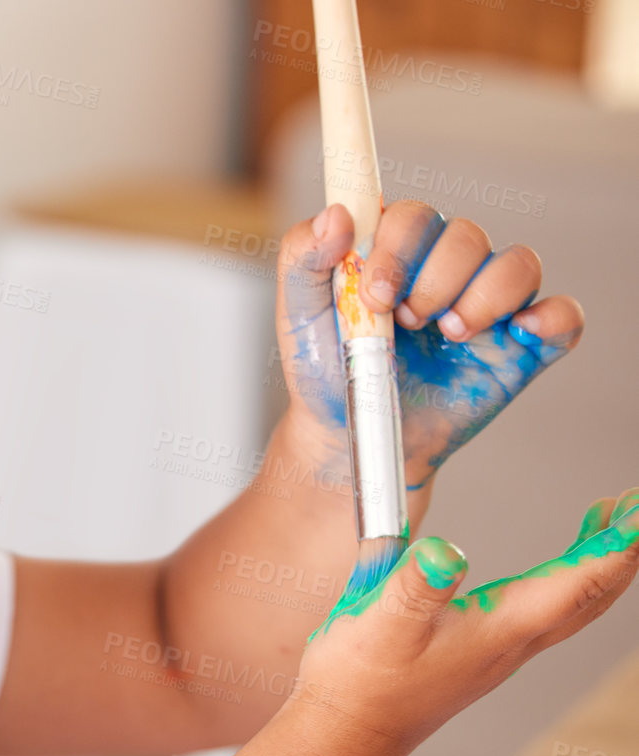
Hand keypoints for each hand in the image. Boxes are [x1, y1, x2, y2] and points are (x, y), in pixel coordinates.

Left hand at [273, 201, 584, 505]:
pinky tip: (518, 334)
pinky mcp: (521, 345)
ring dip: (483, 299)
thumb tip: (338, 213)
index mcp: (397, 249)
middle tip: (406, 322)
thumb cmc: (326, 368)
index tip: (375, 294)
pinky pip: (563, 316)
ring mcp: (487, 304)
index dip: (400, 246)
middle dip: (435, 280)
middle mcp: (447, 268)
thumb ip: (302, 256)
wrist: (352, 437)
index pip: (414, 215)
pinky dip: (551, 319)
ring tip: (448, 335)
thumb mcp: (297, 313)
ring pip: (517, 265)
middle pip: (467, 236)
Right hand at [283, 488, 638, 755]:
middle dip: (619, 548)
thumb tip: (447, 552)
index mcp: (500, 629)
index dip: (619, 542)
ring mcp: (497, 653)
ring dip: (597, 566)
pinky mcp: (478, 657)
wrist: (346, 734)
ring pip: (572, 606)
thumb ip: (415, 585)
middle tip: (631, 505)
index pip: (581, 581)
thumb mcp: (380, 625)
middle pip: (591, 594)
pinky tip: (541, 576)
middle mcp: (511, 643)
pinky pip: (542, 616)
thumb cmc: (362, 684)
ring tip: (604, 524)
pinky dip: (563, 585)